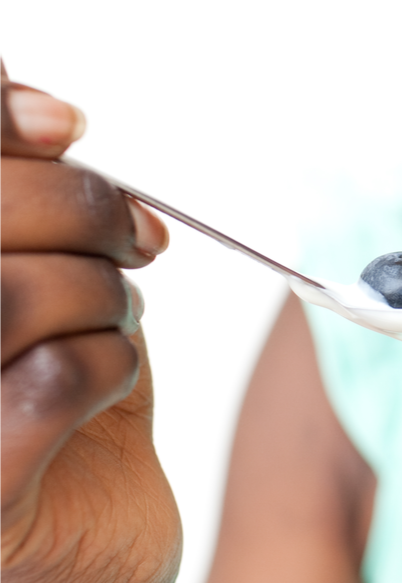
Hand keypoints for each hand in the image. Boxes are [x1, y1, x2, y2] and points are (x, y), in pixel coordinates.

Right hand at [1, 62, 181, 581]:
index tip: (66, 126)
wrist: (91, 536)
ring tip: (122, 313)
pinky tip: (111, 377)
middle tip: (140, 238)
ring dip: (98, 291)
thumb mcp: (52, 284)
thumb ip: (36, 206)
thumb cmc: (60, 398)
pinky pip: (49, 383)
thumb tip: (47, 113)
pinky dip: (109, 363)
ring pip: (7, 296)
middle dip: (82, 208)